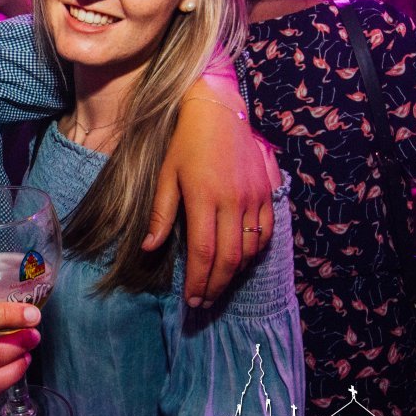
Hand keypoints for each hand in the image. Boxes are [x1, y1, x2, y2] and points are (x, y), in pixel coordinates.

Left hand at [146, 79, 276, 307]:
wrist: (218, 113)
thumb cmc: (185, 144)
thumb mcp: (165, 175)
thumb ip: (161, 213)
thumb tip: (149, 247)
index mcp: (203, 198)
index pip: (203, 252)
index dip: (198, 280)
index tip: (191, 299)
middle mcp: (232, 201)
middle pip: (228, 258)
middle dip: (216, 285)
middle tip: (204, 302)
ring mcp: (253, 198)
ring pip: (250, 250)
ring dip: (235, 274)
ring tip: (218, 285)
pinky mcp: (266, 193)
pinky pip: (265, 233)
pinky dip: (255, 253)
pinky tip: (241, 262)